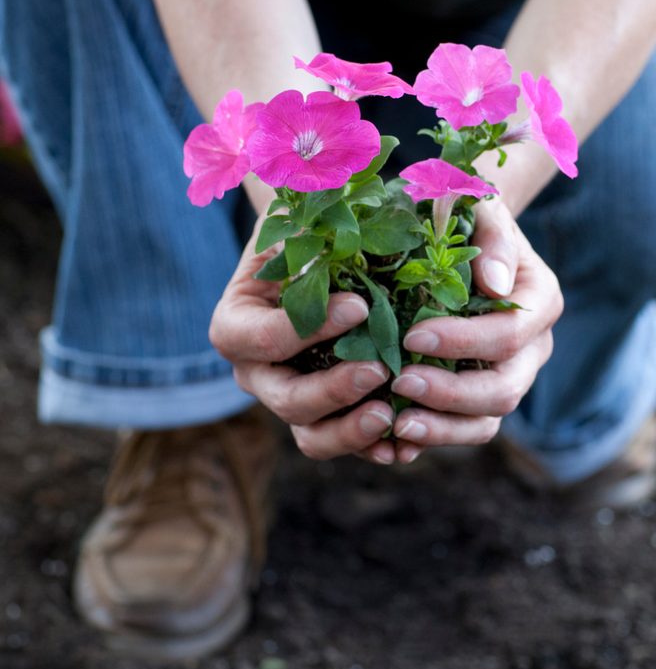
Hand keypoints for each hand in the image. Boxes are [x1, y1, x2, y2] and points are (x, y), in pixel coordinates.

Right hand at [209, 222, 399, 463]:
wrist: (322, 261)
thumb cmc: (309, 235)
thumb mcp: (300, 224)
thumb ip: (308, 230)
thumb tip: (332, 221)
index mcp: (237, 325)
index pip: (259, 339)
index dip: (304, 329)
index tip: (358, 305)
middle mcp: (258, 372)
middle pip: (286, 400)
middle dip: (333, 391)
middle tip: (378, 370)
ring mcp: (292, 398)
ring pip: (312, 436)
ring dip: (351, 431)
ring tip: (392, 415)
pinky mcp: (328, 416)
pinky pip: (346, 444)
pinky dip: (375, 447)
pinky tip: (406, 445)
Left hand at [388, 198, 563, 462]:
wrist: (459, 238)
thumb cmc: (467, 216)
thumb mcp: (482, 208)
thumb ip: (494, 238)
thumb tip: (495, 285)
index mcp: (540, 301)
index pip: (509, 334)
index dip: (464, 342)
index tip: (412, 335)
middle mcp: (534, 347)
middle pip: (505, 389)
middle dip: (452, 392)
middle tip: (400, 382)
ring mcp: (511, 376)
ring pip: (489, 420)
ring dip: (444, 428)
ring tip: (398, 422)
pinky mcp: (482, 397)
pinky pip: (467, 430)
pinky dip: (435, 436)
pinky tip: (397, 438)